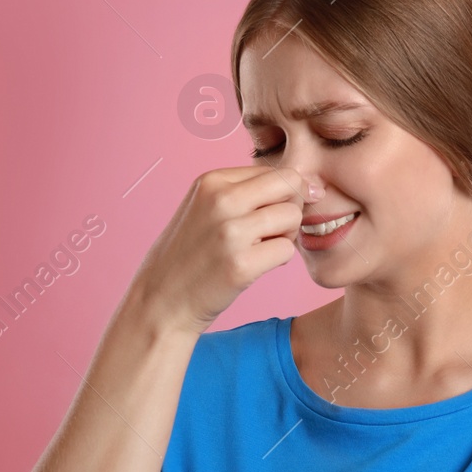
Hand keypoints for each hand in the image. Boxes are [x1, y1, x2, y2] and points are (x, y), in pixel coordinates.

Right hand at [130, 166, 306, 335]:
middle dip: (292, 208)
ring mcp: (230, 233)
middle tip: (272, 231)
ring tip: (260, 248)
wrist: (161, 299)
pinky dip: (278, 260)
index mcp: (212, 181)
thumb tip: (310, 184)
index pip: (276, 171)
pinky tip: (255, 266)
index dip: (282, 195)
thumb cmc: (192, 254)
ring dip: (286, 236)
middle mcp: (221, 200)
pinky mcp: (240, 265)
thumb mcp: (207, 208)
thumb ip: (248, 191)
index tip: (266, 215)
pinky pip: (287, 250)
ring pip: (293, 217)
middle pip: (291, 186)